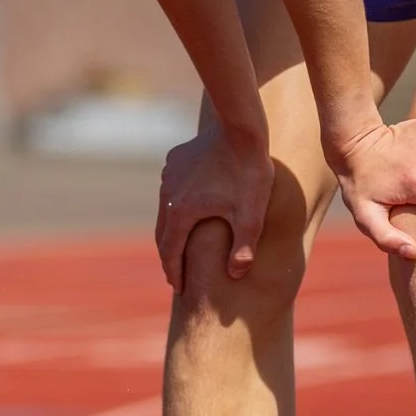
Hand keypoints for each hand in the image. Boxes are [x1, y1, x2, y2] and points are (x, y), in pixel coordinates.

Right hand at [155, 121, 275, 291]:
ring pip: (166, 210)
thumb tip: (236, 275)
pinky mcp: (175, 160)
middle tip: (176, 275)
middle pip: (163, 233)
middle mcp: (168, 194)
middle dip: (169, 256)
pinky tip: (189, 209)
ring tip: (181, 244)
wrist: (240, 127)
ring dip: (172, 230)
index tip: (179, 289)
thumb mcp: (252, 214)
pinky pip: (172, 189)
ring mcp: (169, 175)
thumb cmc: (248, 172)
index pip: (171, 251)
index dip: (175, 273)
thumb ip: (244, 248)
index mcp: (182, 211)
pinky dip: (177, 206)